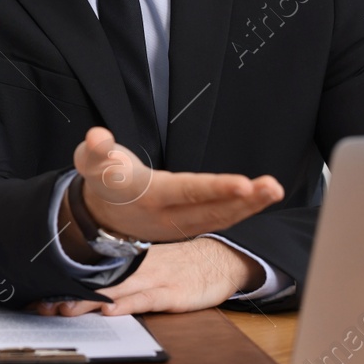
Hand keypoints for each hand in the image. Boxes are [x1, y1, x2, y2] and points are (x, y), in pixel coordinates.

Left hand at [32, 238, 259, 316]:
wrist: (218, 259)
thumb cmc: (180, 267)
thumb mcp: (149, 268)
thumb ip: (123, 278)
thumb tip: (92, 294)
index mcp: (129, 262)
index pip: (92, 273)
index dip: (66, 285)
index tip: (40, 296)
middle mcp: (137, 269)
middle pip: (98, 282)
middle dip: (69, 295)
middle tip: (43, 306)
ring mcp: (154, 280)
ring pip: (116, 290)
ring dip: (90, 300)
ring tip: (67, 309)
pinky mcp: (172, 293)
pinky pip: (146, 299)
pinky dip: (128, 304)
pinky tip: (111, 310)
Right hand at [73, 126, 282, 242]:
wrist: (100, 215)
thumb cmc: (100, 179)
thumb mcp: (88, 162)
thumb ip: (94, 149)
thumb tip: (98, 137)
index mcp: (148, 196)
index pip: (186, 191)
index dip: (215, 188)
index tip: (243, 182)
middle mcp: (168, 216)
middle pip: (211, 210)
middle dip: (245, 200)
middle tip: (273, 187)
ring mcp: (180, 225)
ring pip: (220, 218)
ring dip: (251, 206)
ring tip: (275, 189)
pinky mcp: (189, 226)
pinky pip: (220, 219)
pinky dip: (243, 210)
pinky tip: (262, 197)